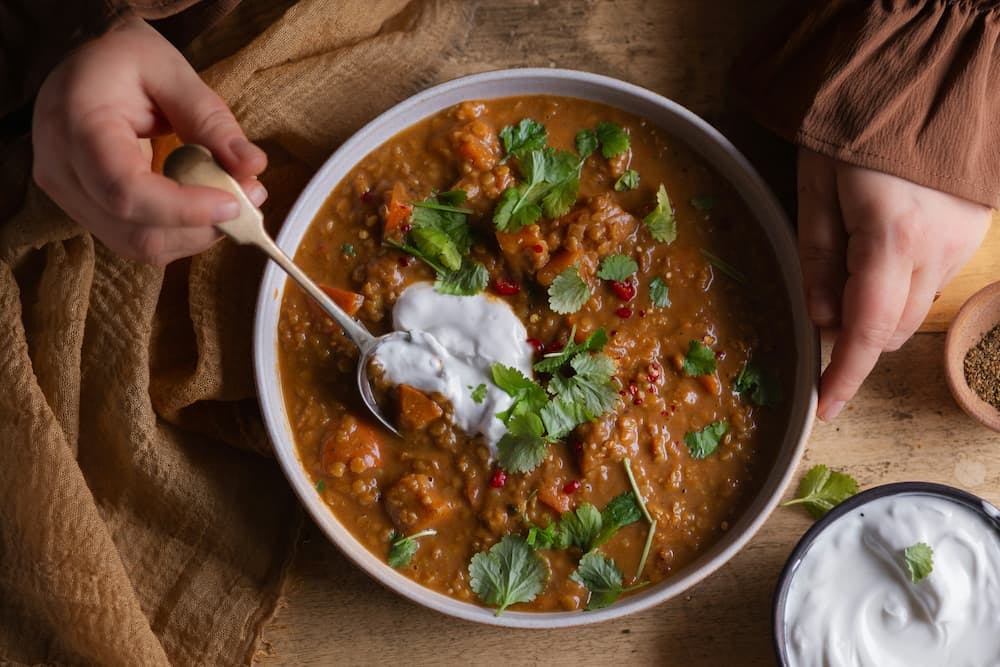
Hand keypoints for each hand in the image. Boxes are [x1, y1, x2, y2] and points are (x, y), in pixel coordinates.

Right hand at [32, 16, 266, 265]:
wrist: (79, 64)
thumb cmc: (122, 61)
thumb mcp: (170, 70)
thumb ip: (210, 119)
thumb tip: (253, 166)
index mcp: (77, 125)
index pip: (125, 189)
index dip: (183, 208)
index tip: (234, 203)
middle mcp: (61, 170)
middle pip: (135, 229)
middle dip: (201, 226)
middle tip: (250, 198)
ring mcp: (69, 197)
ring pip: (139, 245)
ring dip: (196, 234)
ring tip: (233, 200)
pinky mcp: (86, 212)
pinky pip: (137, 240)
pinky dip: (181, 234)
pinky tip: (205, 208)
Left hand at [797, 148, 990, 419]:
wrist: (928, 74)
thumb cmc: (856, 125)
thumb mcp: (815, 187)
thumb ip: (817, 258)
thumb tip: (821, 318)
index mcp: (891, 239)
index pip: (869, 330)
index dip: (845, 375)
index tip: (825, 406)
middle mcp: (937, 250)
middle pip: (894, 328)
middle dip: (856, 336)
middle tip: (822, 305)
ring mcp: (962, 242)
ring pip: (915, 308)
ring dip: (878, 310)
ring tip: (847, 264)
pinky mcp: (972, 232)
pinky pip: (931, 280)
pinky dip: (900, 285)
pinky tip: (878, 248)